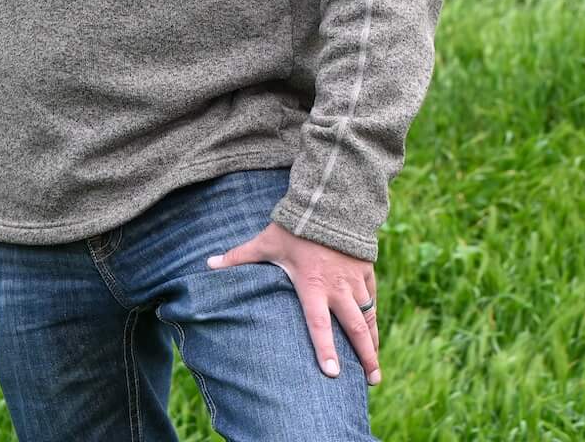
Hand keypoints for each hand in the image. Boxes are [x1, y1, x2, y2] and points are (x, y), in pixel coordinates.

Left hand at [208, 223, 378, 384]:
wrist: (329, 202)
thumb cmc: (294, 227)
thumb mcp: (266, 242)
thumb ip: (240, 256)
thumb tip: (209, 264)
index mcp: (312, 285)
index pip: (318, 323)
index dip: (326, 349)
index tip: (333, 374)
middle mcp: (337, 287)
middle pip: (356, 328)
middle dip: (365, 357)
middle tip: (371, 381)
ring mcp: (355, 281)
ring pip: (369, 317)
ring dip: (373, 344)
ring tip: (375, 369)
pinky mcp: (366, 271)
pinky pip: (373, 299)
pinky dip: (374, 318)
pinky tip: (374, 333)